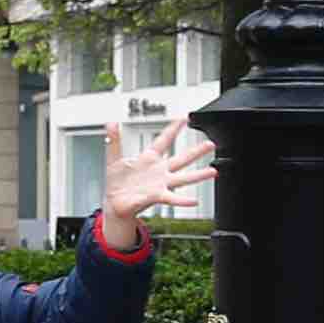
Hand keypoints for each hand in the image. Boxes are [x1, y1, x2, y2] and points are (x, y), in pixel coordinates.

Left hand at [103, 116, 218, 247]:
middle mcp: (159, 171)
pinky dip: (183, 200)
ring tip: (213, 171)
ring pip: (183, 178)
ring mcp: (161, 184)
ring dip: (199, 175)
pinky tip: (194, 200)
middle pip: (182, 158)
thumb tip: (110, 123)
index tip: (184, 118)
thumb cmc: (117, 182)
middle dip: (197, 151)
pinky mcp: (157, 197)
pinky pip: (172, 198)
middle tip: (211, 144)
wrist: (115, 203)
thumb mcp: (114, 159)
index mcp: (149, 159)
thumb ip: (114, 141)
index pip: (164, 140)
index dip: (173, 129)